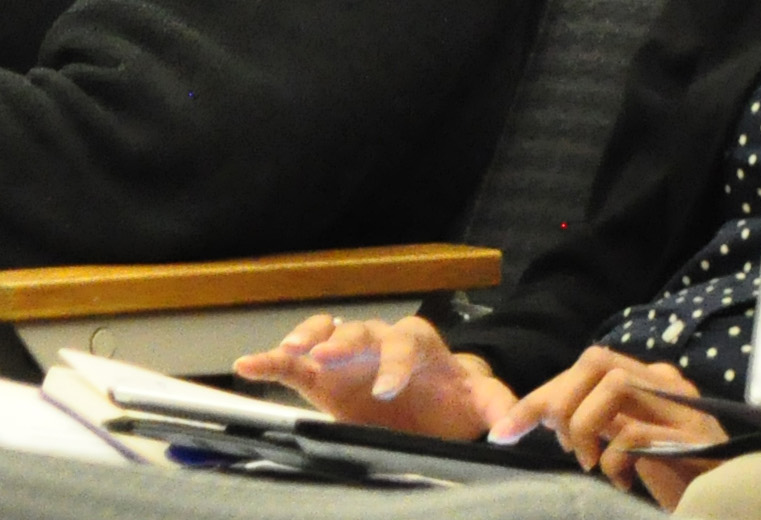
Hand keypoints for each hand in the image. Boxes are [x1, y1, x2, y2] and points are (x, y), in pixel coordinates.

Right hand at [233, 315, 515, 440]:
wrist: (430, 404)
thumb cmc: (452, 400)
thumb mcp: (480, 403)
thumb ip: (499, 408)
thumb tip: (514, 430)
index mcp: (418, 345)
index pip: (407, 342)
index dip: (396, 362)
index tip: (388, 389)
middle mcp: (379, 341)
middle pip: (361, 330)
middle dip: (346, 341)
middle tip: (330, 356)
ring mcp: (347, 355)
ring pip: (326, 333)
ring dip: (307, 338)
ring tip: (289, 352)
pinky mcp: (321, 375)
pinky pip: (294, 363)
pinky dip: (271, 360)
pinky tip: (246, 365)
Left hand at [493, 346, 721, 505]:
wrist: (730, 503)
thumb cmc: (677, 476)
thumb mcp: (626, 442)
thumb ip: (598, 422)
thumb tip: (545, 417)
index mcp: (647, 380)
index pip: (586, 366)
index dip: (538, 397)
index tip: (504, 432)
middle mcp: (664, 382)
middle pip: (595, 360)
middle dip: (559, 401)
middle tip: (561, 445)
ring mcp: (680, 406)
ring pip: (613, 383)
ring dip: (585, 425)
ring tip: (590, 461)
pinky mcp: (690, 438)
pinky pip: (633, 433)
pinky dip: (614, 459)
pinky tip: (621, 481)